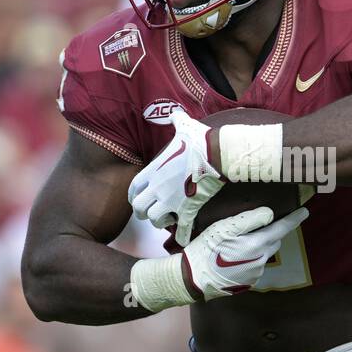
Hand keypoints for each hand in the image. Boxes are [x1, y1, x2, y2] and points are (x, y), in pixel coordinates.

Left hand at [129, 110, 223, 246]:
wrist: (217, 154)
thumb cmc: (200, 140)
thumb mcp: (184, 127)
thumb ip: (175, 121)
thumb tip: (175, 112)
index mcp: (153, 171)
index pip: (134, 189)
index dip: (133, 197)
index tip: (137, 200)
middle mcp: (158, 188)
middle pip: (139, 209)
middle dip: (143, 213)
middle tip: (150, 213)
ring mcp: (172, 200)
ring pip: (155, 221)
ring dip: (159, 223)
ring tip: (166, 221)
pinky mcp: (188, 210)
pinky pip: (181, 229)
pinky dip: (182, 236)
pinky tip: (184, 239)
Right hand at [180, 206, 308, 300]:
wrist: (194, 278)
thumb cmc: (207, 249)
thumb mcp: (224, 228)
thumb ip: (249, 220)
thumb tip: (270, 214)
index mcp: (257, 244)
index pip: (282, 228)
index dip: (294, 219)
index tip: (305, 211)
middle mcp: (261, 260)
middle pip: (274, 240)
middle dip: (272, 231)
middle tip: (259, 225)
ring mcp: (257, 272)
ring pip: (266, 253)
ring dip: (260, 245)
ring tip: (241, 242)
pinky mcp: (250, 281)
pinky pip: (257, 264)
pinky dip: (252, 257)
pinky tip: (236, 256)